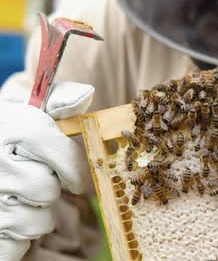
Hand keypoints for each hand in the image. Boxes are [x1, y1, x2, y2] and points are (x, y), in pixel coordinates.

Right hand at [0, 81, 93, 260]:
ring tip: (20, 200)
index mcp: (7, 127)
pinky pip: (16, 246)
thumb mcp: (26, 112)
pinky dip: (18, 238)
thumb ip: (59, 102)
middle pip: (47, 190)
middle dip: (49, 189)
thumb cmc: (7, 136)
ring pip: (37, 221)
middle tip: (34, 182)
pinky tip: (8, 220)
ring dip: (37, 215)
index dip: (75, 168)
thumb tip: (87, 94)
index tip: (76, 177)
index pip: (60, 154)